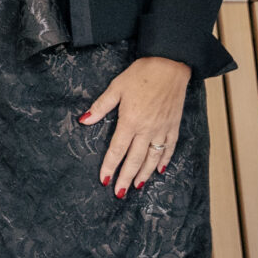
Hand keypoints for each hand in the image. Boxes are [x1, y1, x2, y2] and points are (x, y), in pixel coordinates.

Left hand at [82, 55, 189, 197]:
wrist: (170, 64)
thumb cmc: (142, 74)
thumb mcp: (116, 88)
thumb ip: (100, 107)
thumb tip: (83, 121)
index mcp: (130, 121)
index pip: (117, 150)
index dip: (110, 166)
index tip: (104, 180)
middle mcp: (147, 129)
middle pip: (135, 159)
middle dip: (125, 178)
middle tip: (119, 193)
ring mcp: (162, 129)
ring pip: (153, 158)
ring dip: (144, 174)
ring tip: (136, 186)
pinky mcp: (173, 125)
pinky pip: (169, 147)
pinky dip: (165, 160)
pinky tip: (159, 169)